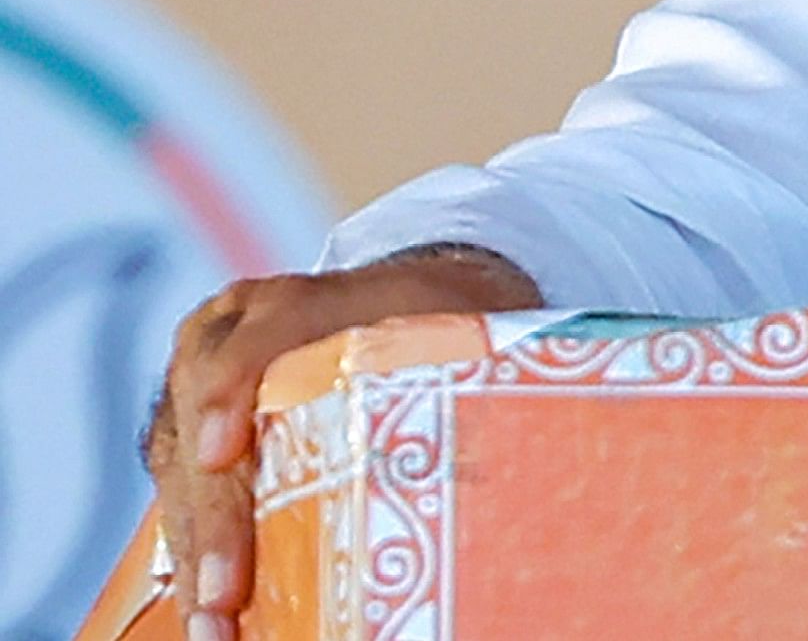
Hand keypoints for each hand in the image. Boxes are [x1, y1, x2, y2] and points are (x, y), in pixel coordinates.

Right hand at [146, 244, 541, 640]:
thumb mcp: (466, 325)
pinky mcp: (191, 431)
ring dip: (194, 549)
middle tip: (227, 592)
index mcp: (302, 297)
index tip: (223, 455)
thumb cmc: (444, 322)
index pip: (258, 335)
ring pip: (178, 463)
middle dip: (213, 514)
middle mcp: (235, 330)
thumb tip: (533, 462)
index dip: (231, 389)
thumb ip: (476, 370)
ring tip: (217, 623)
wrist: (415, 297)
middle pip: (205, 416)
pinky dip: (192, 552)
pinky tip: (209, 614)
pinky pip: (178, 489)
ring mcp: (202, 380)